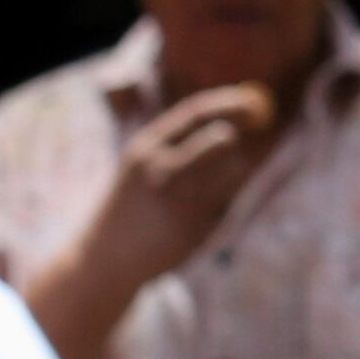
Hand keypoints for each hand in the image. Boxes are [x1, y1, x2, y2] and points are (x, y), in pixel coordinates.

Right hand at [80, 87, 279, 298]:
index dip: (229, 103)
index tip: (252, 101)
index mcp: (146, 149)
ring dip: (231, 174)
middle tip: (236, 140)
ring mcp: (180, 199)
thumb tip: (234, 122)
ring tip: (203, 192)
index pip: (196, 113)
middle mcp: (162, 170)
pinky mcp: (196, 226)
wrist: (107, 257)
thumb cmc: (133, 204)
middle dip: (236, 138)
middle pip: (221, 140)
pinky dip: (223, 203)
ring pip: (233, 171)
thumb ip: (180, 143)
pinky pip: (227, 202)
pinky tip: (194, 219)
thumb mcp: (144, 164)